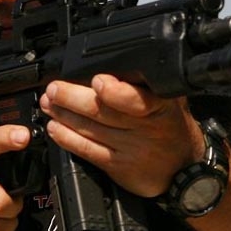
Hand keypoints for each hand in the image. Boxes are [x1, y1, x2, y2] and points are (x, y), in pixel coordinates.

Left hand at [39, 74, 204, 196]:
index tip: (98, 81)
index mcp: (159, 105)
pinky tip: (54, 127)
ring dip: (63, 114)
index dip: (116, 91)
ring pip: (90, 129)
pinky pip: (88, 150)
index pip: (138, 99)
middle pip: (103, 112)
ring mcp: (130, 149)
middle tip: (53, 88)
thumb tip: (109, 61)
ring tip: (48, 102)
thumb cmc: (169, 124)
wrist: (182, 169)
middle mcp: (145, 128)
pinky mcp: (117, 166)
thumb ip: (144, 82)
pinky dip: (67, 138)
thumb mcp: (169, 98)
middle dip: (72, 98)